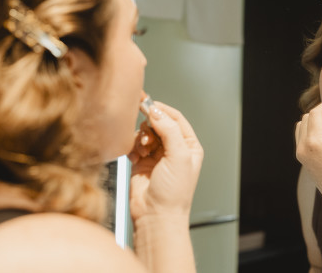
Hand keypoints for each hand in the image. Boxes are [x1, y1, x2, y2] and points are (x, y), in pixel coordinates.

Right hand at [128, 102, 203, 220]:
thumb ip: (168, 130)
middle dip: (150, 126)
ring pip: (145, 132)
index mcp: (189, 145)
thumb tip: (157, 111)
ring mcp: (157, 155)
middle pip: (158, 123)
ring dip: (141, 138)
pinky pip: (134, 145)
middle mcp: (174, 148)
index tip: (147, 103)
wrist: (156, 216)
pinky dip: (132, 148)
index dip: (162, 109)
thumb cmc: (173, 193)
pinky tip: (135, 158)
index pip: (176, 118)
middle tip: (146, 136)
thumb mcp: (178, 156)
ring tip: (142, 151)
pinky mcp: (141, 162)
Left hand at [295, 101, 321, 203]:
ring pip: (302, 125)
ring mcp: (300, 152)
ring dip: (315, 121)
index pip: (315, 114)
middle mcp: (303, 146)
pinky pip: (302, 136)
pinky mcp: (301, 156)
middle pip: (306, 117)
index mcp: (314, 142)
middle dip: (321, 113)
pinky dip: (311, 130)